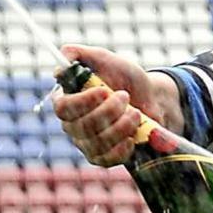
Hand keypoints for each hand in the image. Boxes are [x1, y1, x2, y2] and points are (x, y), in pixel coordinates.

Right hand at [52, 44, 182, 167]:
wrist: (150, 99)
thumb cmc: (124, 78)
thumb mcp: (106, 59)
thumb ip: (82, 54)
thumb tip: (64, 53)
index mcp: (68, 100)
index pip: (62, 107)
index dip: (82, 102)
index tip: (104, 91)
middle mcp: (72, 125)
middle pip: (83, 126)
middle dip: (110, 110)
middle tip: (126, 96)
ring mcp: (86, 144)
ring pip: (98, 142)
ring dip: (122, 126)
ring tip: (136, 112)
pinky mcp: (101, 158)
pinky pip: (108, 159)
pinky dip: (123, 147)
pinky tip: (133, 135)